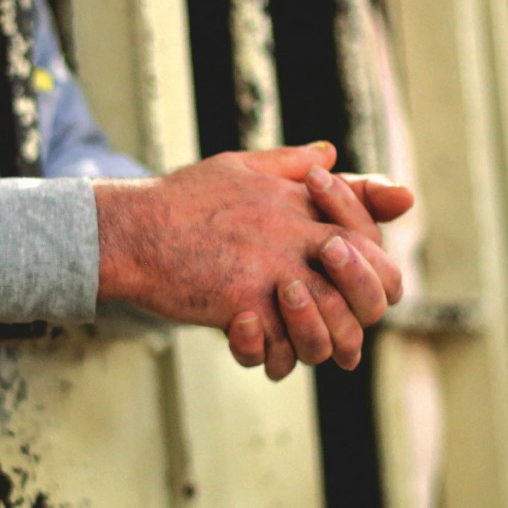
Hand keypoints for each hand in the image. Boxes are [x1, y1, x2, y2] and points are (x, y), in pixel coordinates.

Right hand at [93, 145, 405, 377]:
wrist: (130, 230)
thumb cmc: (180, 199)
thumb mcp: (240, 165)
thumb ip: (290, 162)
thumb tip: (330, 151)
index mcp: (299, 204)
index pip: (368, 235)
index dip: (377, 266)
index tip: (361, 289)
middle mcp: (294, 235)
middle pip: (368, 280)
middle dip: (363, 312)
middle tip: (344, 333)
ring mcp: (271, 270)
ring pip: (333, 322)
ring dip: (322, 342)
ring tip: (300, 346)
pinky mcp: (242, 302)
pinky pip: (282, 345)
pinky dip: (276, 356)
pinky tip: (260, 349)